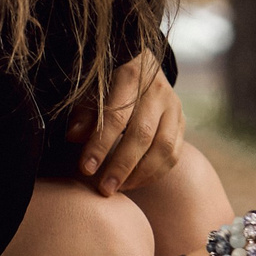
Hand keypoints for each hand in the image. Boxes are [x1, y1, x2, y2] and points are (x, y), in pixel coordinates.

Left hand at [70, 50, 183, 195]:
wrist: (143, 66)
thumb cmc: (110, 83)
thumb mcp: (93, 90)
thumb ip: (85, 113)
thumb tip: (74, 136)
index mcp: (130, 77)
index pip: (116, 117)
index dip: (100, 145)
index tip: (86, 169)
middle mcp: (157, 92)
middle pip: (141, 135)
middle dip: (121, 166)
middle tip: (104, 189)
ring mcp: (174, 107)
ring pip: (163, 147)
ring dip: (140, 174)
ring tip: (120, 188)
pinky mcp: (182, 121)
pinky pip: (173, 154)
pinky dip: (155, 173)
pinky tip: (136, 182)